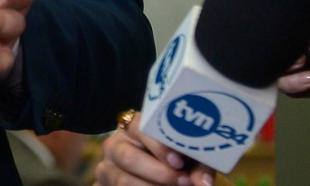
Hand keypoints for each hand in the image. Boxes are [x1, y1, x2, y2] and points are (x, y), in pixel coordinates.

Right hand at [95, 112, 215, 185]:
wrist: (150, 174)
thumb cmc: (172, 161)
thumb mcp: (187, 159)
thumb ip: (198, 167)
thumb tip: (205, 184)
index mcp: (133, 128)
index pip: (139, 128)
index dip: (159, 146)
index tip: (179, 162)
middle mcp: (115, 145)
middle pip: (129, 157)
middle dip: (159, 173)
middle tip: (184, 183)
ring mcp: (107, 168)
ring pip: (123, 181)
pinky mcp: (104, 185)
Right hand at [278, 7, 309, 129]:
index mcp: (301, 21)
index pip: (280, 20)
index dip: (284, 29)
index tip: (299, 39)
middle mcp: (292, 41)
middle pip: (271, 46)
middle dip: (283, 56)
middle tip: (302, 60)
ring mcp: (291, 62)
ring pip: (274, 68)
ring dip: (288, 75)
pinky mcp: (295, 81)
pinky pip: (283, 86)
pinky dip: (293, 86)